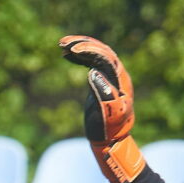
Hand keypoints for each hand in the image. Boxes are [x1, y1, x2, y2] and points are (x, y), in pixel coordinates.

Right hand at [57, 35, 144, 182]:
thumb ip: (104, 94)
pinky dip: (80, 57)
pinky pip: (92, 62)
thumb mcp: (108, 114)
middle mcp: (117, 75)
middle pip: (102, 51)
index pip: (106, 57)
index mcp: (121, 80)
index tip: (72, 50)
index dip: (90, 50)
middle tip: (63, 43)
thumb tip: (94, 72)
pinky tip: (67, 55)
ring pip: (97, 54)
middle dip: (83, 44)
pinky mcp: (102, 81)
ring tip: (62, 45)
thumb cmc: (110, 129)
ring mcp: (111, 78)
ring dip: (81, 47)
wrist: (112, 140)